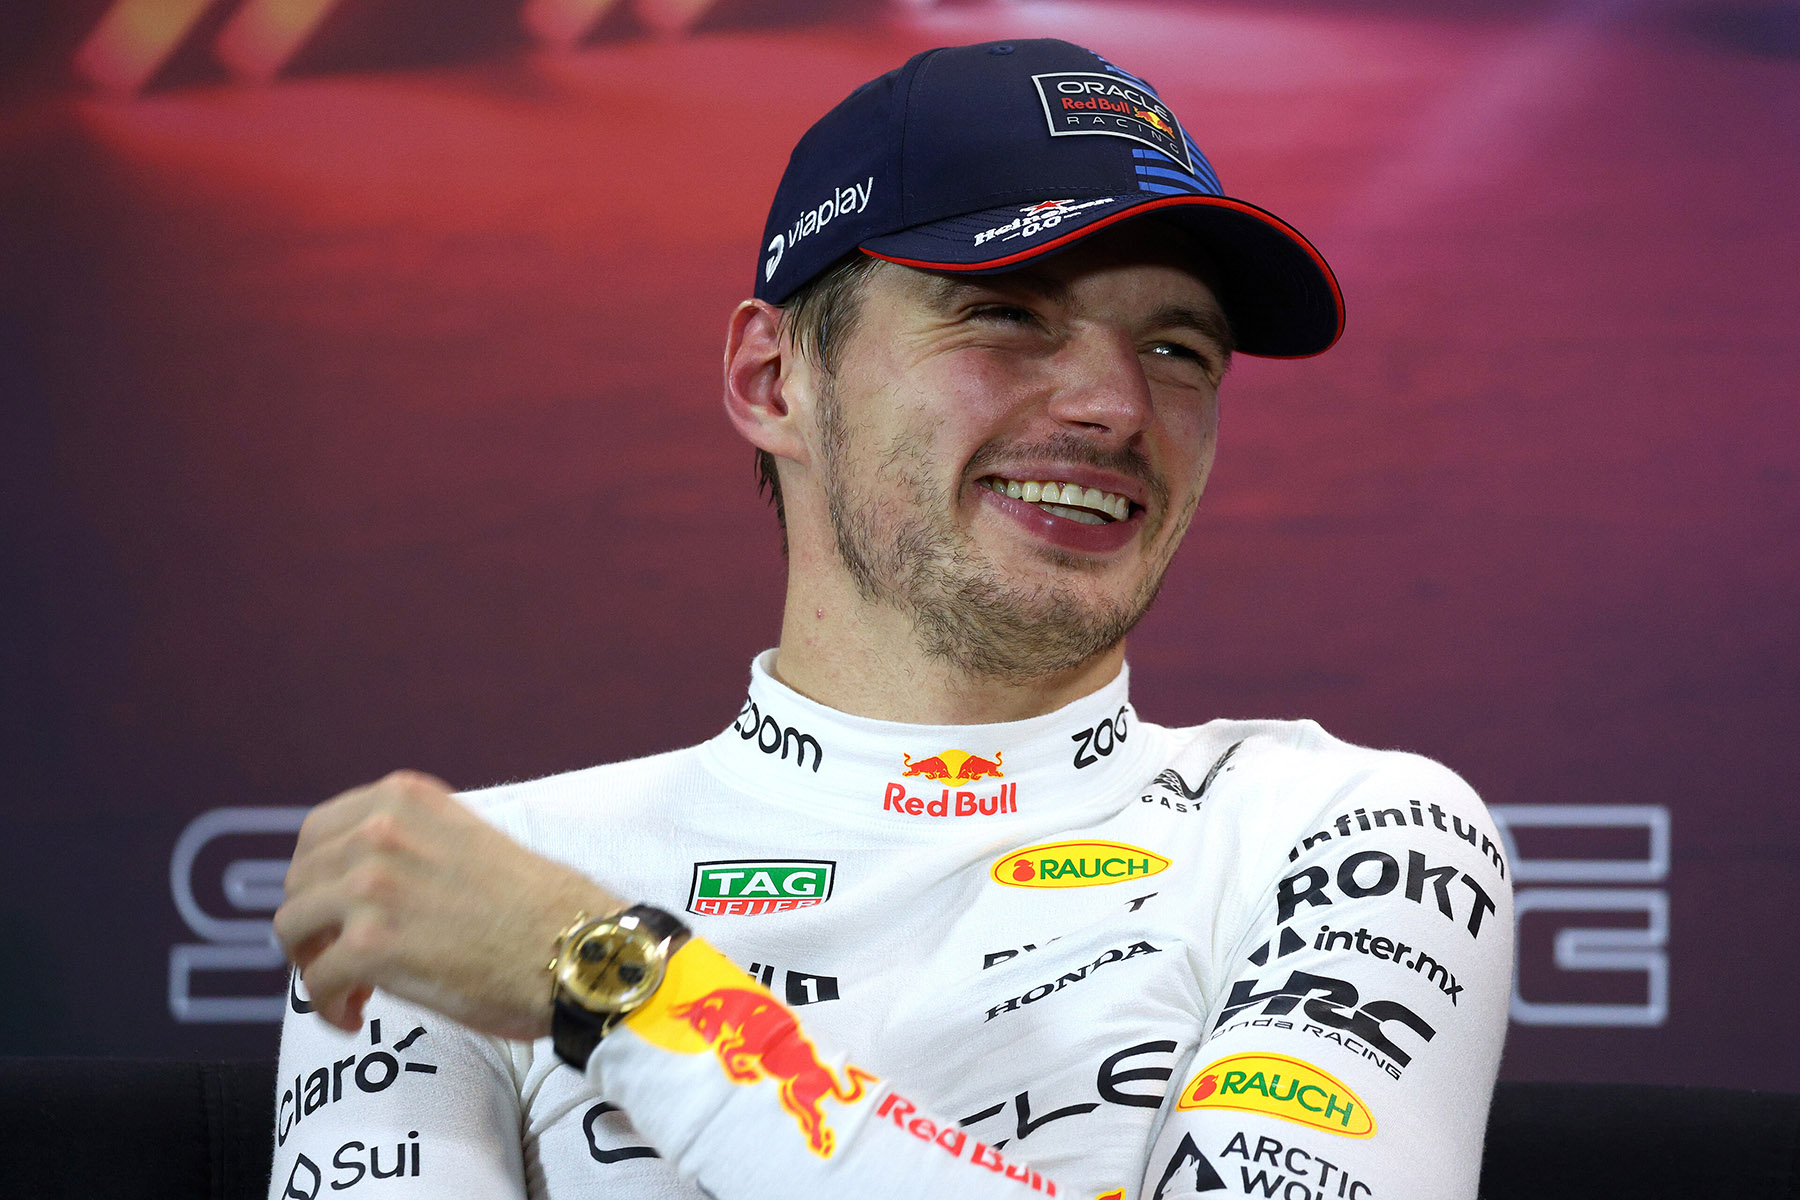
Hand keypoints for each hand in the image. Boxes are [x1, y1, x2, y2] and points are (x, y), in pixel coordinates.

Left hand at [275, 770, 620, 1038]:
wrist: (575, 949)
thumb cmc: (537, 907)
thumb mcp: (466, 838)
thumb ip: (412, 843)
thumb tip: (359, 879)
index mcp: (404, 799)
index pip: (318, 831)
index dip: (316, 876)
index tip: (333, 908)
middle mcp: (381, 832)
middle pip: (300, 881)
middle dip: (312, 923)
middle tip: (338, 956)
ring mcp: (372, 887)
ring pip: (294, 928)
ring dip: (313, 964)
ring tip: (348, 988)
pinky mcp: (372, 945)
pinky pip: (317, 982)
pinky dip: (329, 1007)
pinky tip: (354, 1017)